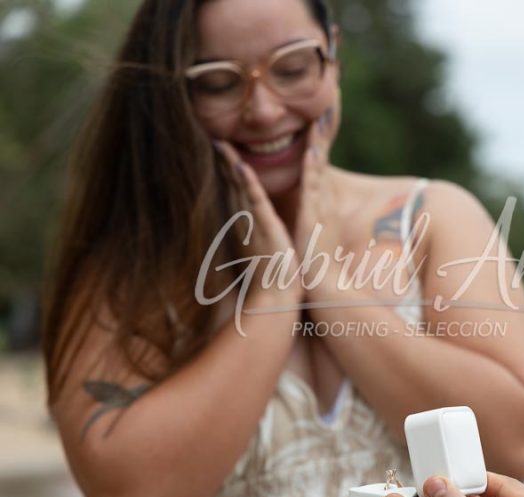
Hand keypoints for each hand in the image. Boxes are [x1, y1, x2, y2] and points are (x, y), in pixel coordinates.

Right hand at [214, 140, 301, 306]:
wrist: (275, 296)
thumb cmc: (269, 275)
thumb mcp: (259, 246)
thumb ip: (251, 232)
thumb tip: (246, 225)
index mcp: (246, 222)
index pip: (235, 188)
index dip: (226, 168)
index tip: (219, 147)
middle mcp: (244, 220)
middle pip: (232, 183)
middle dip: (222, 160)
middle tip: (213, 136)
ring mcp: (252, 223)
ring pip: (240, 187)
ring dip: (230, 164)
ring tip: (221, 143)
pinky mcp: (264, 227)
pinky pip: (255, 200)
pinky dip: (247, 182)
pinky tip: (240, 165)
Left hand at [293, 106, 345, 298]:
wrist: (316, 284)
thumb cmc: (310, 258)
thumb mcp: (305, 226)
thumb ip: (306, 209)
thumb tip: (303, 200)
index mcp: (315, 197)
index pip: (317, 157)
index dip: (320, 133)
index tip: (325, 107)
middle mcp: (319, 197)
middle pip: (322, 153)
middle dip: (327, 125)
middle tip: (334, 97)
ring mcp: (318, 206)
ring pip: (318, 164)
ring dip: (320, 139)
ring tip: (325, 113)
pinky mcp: (313, 217)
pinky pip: (312, 188)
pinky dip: (312, 168)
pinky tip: (311, 150)